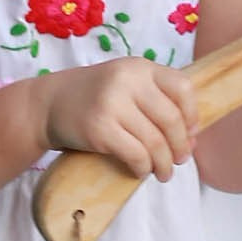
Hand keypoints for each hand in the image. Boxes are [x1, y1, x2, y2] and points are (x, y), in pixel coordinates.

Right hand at [41, 58, 198, 183]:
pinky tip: (142, 170)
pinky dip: (143, 167)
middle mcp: (127, 81)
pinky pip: (135, 154)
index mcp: (140, 67)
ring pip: (155, 141)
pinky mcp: (99, 128)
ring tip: (163, 173)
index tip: (191, 133)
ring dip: (164, 163)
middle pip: (171, 119)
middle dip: (181, 146)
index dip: (192, 114)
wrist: (50, 104)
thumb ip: (156, 100)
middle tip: (179, 160)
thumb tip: (192, 137)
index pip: (182, 88)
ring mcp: (112, 104)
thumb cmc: (96, 97)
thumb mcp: (126, 84)